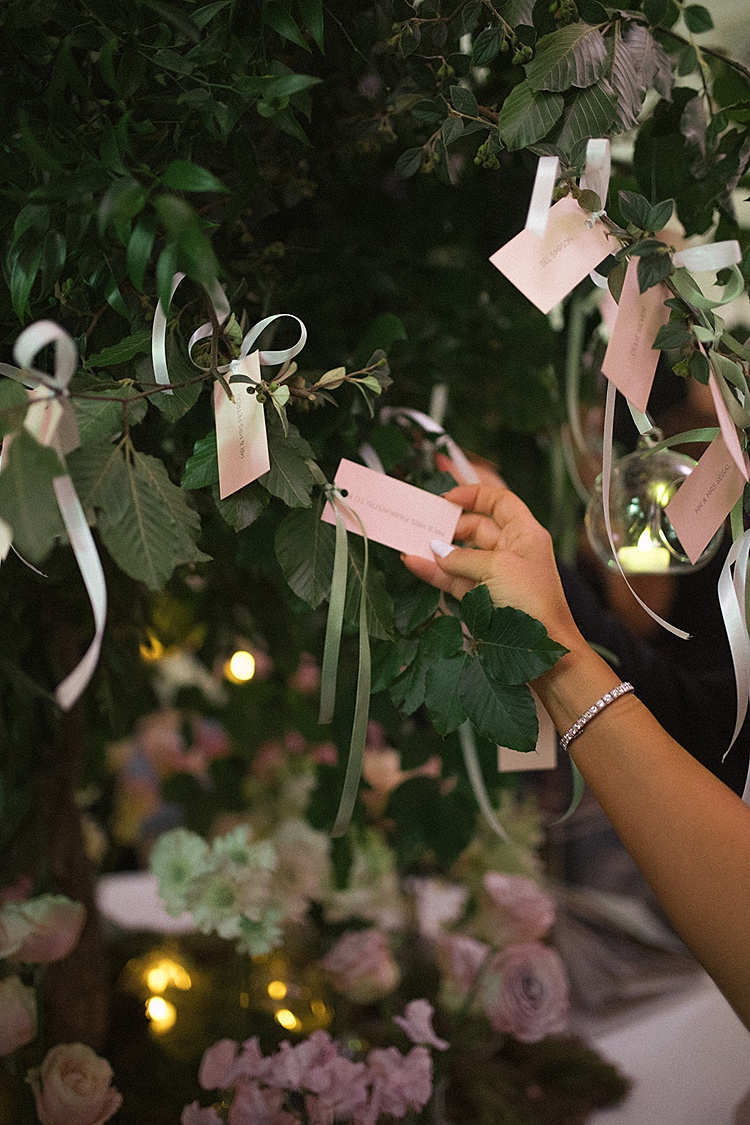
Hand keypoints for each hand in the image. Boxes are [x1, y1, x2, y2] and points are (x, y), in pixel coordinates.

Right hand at [402, 483, 582, 650]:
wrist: (543, 649)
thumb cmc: (532, 601)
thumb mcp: (498, 568)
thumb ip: (464, 557)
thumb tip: (436, 550)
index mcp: (525, 534)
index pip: (500, 502)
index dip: (475, 495)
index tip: (447, 498)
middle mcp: (511, 551)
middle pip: (476, 527)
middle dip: (450, 525)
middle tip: (422, 523)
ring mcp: (495, 575)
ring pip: (461, 555)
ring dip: (438, 550)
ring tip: (411, 541)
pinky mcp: (482, 597)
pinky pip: (454, 579)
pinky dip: (435, 572)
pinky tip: (414, 563)